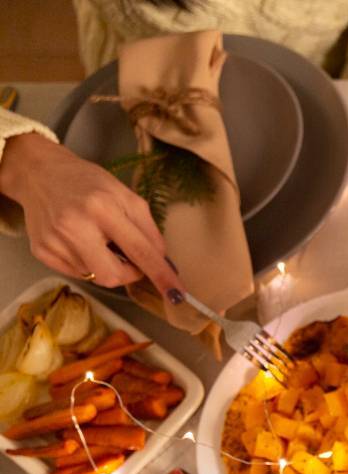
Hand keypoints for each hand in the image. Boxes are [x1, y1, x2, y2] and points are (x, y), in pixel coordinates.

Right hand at [0, 133, 180, 296]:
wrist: (40, 173)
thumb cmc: (88, 184)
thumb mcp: (125, 196)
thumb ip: (148, 229)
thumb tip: (162, 262)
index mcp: (102, 207)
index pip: (139, 250)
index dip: (160, 275)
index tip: (176, 293)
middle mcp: (75, 225)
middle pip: (113, 276)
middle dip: (128, 274)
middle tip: (127, 256)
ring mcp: (54, 240)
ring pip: (95, 276)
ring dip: (104, 263)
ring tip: (95, 237)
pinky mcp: (41, 251)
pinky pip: (76, 272)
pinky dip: (85, 262)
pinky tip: (78, 241)